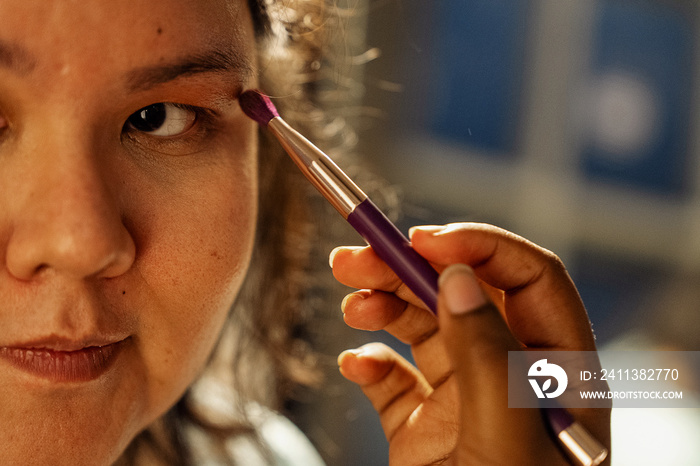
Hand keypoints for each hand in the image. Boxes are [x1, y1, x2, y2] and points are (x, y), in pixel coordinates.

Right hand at [332, 223, 610, 464]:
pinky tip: (354, 364)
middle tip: (354, 258)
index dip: (480, 247)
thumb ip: (486, 355)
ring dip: (382, 306)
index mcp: (556, 373)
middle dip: (409, 269)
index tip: (422, 238)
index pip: (529, 280)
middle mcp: (510, 377)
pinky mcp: (422, 426)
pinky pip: (393, 377)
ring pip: (421, 328)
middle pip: (462, 295)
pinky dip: (369, 362)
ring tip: (349, 303)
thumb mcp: (503, 442)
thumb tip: (460, 277)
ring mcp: (464, 400)